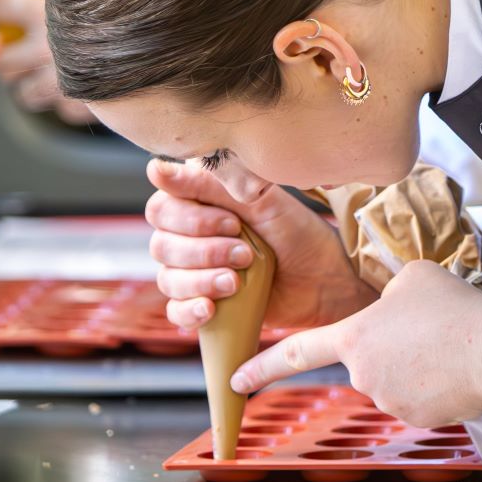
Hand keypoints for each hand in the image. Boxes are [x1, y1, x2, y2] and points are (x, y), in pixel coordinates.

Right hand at [145, 159, 375, 329]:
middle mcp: (189, 237)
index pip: (160, 210)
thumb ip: (208, 183)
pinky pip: (175, 311)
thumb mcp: (258, 199)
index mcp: (198, 205)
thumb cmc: (295, 231)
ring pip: (168, 279)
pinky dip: (189, 311)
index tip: (233, 223)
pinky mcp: (205, 303)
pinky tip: (210, 309)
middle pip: (161, 246)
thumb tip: (155, 169)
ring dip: (200, 281)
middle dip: (203, 252)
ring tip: (235, 282)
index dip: (190, 220)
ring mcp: (195, 272)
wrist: (325, 277)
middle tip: (244, 254)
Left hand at [233, 259, 481, 427]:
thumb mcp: (412, 276)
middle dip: (390, 347)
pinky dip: (432, 385)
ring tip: (446, 345)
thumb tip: (390, 308)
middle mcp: (362, 374)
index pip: (297, 352)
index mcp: (352, 336)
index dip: (261, 366)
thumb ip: (387, 292)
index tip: (234, 381)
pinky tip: (454, 369)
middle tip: (427, 330)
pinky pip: (416, 398)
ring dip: (413, 365)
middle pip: (367, 359)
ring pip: (393, 379)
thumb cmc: (451, 308)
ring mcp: (388, 400)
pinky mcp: (416, 419)